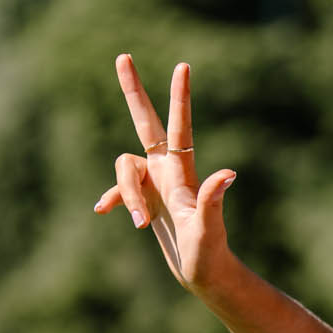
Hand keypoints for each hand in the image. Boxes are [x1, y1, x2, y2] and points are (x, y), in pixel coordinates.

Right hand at [93, 56, 236, 292]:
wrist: (205, 275)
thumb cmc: (209, 253)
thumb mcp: (207, 229)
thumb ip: (212, 200)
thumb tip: (229, 173)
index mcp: (183, 171)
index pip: (179, 127)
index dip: (179, 97)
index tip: (183, 66)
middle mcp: (168, 169)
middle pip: (145, 122)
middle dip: (133, 91)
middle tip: (122, 56)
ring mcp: (155, 182)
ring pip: (123, 168)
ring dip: (126, 194)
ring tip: (140, 224)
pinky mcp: (146, 199)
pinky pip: (119, 190)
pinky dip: (114, 199)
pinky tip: (103, 211)